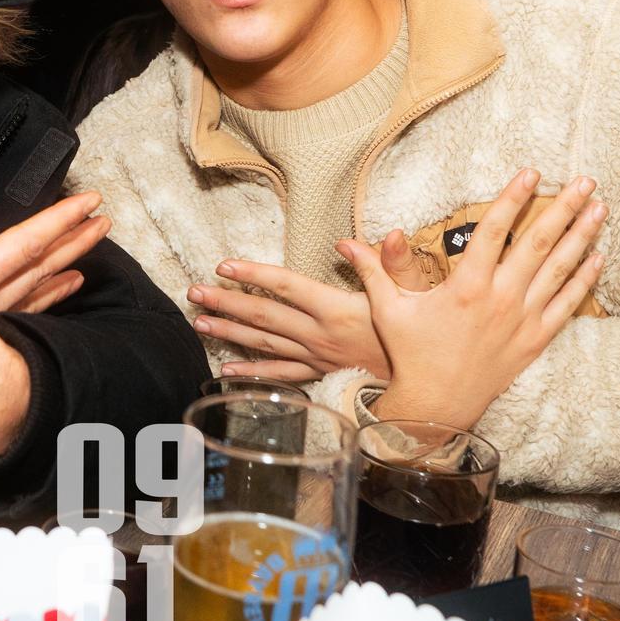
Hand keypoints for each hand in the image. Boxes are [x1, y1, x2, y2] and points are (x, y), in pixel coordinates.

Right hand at [0, 171, 105, 316]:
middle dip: (72, 243)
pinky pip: (27, 320)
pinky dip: (46, 302)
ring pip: (36, 296)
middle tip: (102, 222)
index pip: (23, 245)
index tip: (90, 203)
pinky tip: (61, 295)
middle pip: (39, 269)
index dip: (58, 221)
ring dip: (62, 273)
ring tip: (85, 261)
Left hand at [188, 234, 418, 381]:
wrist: (426, 386)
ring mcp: (317, 358)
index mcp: (337, 310)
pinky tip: (227, 368)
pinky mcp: (320, 375)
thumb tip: (389, 234)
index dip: (254, 275)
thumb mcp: (413, 293)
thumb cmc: (420, 334)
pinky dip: (252, 371)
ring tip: (199, 322)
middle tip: (193, 293)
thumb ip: (393, 263)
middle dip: (226, 303)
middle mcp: (320, 335)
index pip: (286, 286)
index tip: (223, 266)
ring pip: (265, 345)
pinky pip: (280, 374)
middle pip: (265, 317)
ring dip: (230, 332)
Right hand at [341, 169, 605, 428]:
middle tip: (585, 181)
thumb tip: (344, 242)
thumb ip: (373, 270)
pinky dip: (584, 280)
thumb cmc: (412, 355)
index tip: (532, 172)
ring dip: (582, 236)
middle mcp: (500, 299)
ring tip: (600, 208)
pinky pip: (567, 305)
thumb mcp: (389, 310)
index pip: (494, 230)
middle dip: (564, 208)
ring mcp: (522, 320)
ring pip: (559, 270)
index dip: (513, 198)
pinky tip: (598, 257)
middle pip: (539, 243)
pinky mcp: (534, 340)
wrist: (437, 407)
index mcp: (467, 286)